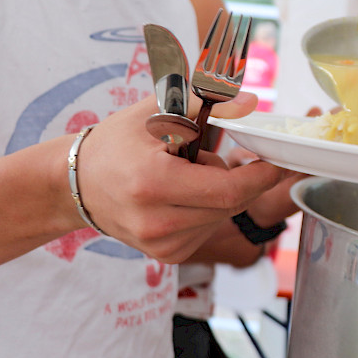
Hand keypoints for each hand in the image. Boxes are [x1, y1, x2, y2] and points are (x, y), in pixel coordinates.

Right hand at [75, 95, 286, 263]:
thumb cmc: (116, 143)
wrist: (75, 186)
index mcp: (153, 184)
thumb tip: (249, 101)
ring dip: (224, 192)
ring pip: (225, 216)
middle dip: (241, 177)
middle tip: (226, 154)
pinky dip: (210, 208)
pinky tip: (185, 194)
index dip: (262, 176)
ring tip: (189, 173)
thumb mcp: (155, 111)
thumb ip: (204, 103)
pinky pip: (211, 228)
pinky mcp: (167, 256)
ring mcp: (162, 245)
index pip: (229, 190)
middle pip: (232, 203)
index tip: (281, 160)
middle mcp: (158, 223)